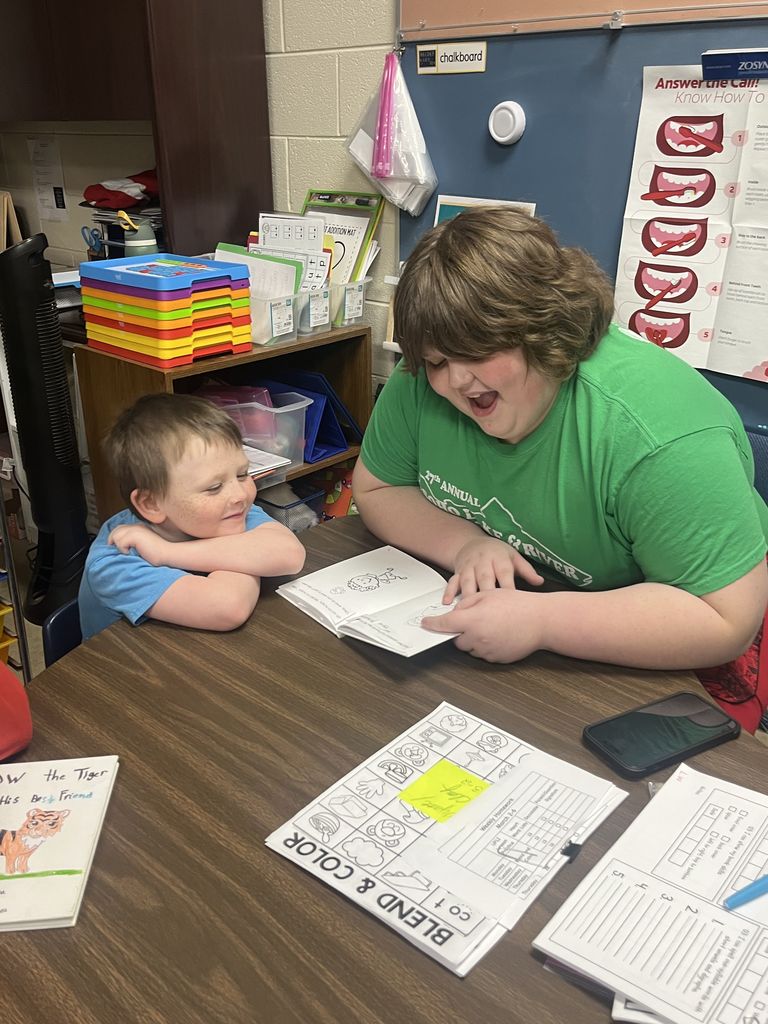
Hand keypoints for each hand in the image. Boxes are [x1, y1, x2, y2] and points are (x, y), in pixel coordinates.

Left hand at [108, 524, 169, 566]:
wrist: (167, 554)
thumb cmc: (157, 554)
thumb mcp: (143, 545)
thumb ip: (133, 542)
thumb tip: (118, 546)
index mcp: (139, 527)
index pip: (120, 528)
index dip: (116, 537)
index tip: (118, 548)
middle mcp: (136, 526)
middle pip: (116, 531)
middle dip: (114, 541)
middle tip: (119, 551)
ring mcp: (136, 529)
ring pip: (116, 536)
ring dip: (119, 546)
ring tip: (127, 552)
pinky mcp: (135, 535)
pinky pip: (120, 542)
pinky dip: (123, 550)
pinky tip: (131, 553)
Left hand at [422, 589, 545, 663]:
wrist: (541, 621)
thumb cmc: (517, 604)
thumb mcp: (489, 595)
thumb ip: (468, 603)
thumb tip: (457, 612)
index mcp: (472, 620)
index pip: (445, 624)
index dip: (433, 624)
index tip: (426, 624)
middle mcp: (477, 638)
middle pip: (457, 640)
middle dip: (460, 631)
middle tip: (474, 619)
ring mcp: (487, 651)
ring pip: (471, 648)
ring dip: (473, 639)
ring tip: (492, 625)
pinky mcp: (497, 659)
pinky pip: (484, 653)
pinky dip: (486, 645)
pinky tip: (499, 634)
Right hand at [443, 537, 543, 602]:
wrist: (473, 543)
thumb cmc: (497, 554)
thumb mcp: (513, 557)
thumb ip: (526, 570)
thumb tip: (540, 582)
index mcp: (499, 558)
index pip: (504, 572)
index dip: (508, 586)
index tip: (512, 600)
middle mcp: (483, 561)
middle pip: (484, 577)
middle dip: (486, 592)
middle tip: (489, 609)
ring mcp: (469, 567)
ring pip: (467, 580)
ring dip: (468, 595)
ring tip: (468, 610)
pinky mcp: (457, 571)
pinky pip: (452, 581)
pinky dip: (449, 592)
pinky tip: (447, 602)